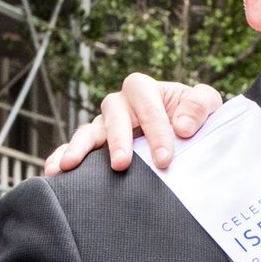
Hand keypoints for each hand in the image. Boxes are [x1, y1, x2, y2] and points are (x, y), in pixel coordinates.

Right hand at [44, 73, 222, 174]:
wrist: (185, 129)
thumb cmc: (193, 115)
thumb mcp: (207, 104)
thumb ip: (199, 106)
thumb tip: (181, 126)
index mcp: (144, 90)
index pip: (148, 108)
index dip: (156, 133)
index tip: (165, 159)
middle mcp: (120, 104)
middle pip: (113, 117)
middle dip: (117, 141)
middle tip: (122, 165)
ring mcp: (104, 124)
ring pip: (88, 132)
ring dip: (78, 148)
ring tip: (68, 167)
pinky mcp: (95, 144)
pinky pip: (75, 147)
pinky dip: (62, 156)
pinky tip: (53, 171)